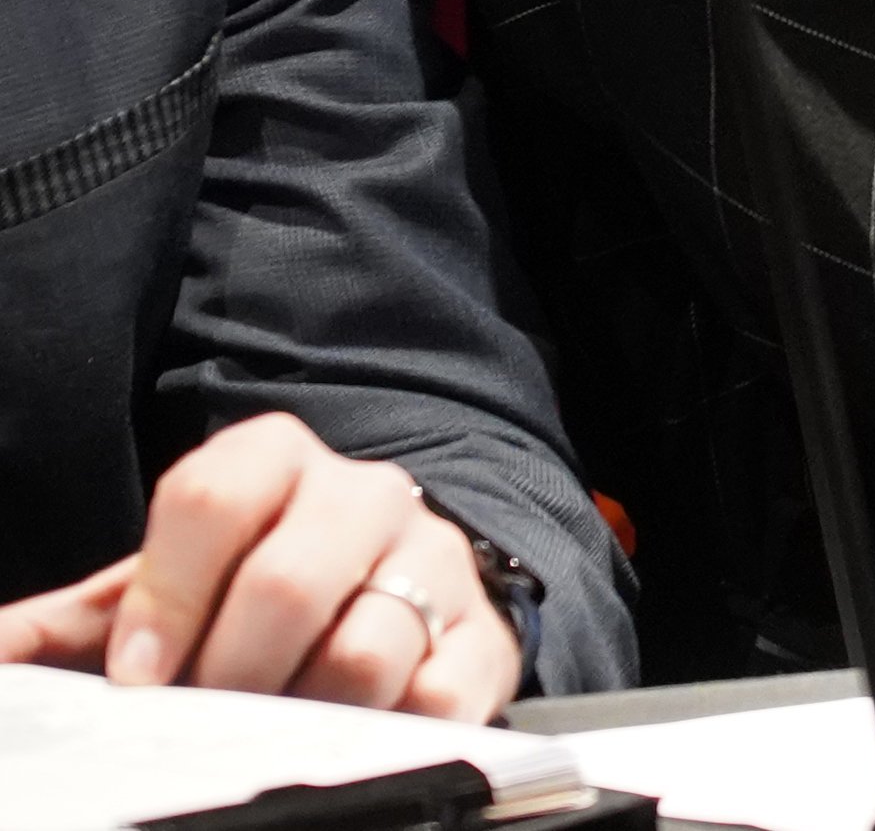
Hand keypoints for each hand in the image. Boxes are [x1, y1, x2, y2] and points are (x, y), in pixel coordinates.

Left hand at [0, 415, 518, 719]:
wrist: (383, 584)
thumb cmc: (251, 590)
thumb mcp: (161, 591)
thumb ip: (71, 627)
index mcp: (276, 460)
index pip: (213, 498)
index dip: (164, 597)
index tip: (137, 675)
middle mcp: (363, 495)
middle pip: (290, 579)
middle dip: (229, 671)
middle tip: (206, 713)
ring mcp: (432, 561)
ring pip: (365, 648)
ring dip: (301, 711)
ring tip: (274, 730)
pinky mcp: (481, 634)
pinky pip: (434, 695)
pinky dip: (383, 733)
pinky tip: (349, 734)